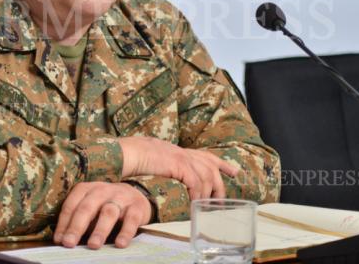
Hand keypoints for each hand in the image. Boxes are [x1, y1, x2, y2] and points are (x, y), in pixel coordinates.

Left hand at [53, 182, 151, 249]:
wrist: (136, 195)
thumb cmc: (106, 206)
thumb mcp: (91, 208)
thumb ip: (79, 221)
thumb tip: (63, 241)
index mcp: (87, 189)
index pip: (72, 205)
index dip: (64, 223)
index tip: (59, 240)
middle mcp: (103, 190)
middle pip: (87, 207)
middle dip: (76, 226)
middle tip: (69, 243)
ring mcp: (121, 197)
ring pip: (108, 212)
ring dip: (100, 230)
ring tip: (93, 245)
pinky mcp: (137, 206)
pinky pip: (131, 219)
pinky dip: (125, 232)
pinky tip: (120, 244)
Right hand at [119, 136, 239, 199]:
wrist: (125, 154)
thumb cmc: (131, 159)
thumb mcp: (151, 161)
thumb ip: (163, 167)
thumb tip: (168, 178)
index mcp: (177, 150)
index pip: (204, 155)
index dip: (220, 163)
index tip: (233, 171)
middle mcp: (182, 152)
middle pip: (210, 165)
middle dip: (221, 180)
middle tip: (224, 197)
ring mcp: (181, 156)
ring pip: (206, 175)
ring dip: (208, 193)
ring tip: (208, 207)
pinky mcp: (178, 164)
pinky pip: (195, 181)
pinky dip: (198, 194)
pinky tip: (196, 204)